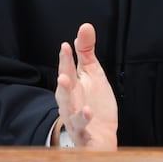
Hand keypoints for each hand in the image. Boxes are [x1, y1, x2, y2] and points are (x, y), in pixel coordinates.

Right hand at [54, 23, 118, 149]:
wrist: (99, 134)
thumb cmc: (93, 102)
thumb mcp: (92, 74)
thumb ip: (86, 52)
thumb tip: (85, 27)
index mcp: (71, 85)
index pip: (67, 70)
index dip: (66, 59)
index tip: (65, 46)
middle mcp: (69, 100)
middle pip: (64, 90)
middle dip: (63, 81)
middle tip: (63, 73)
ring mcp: (73, 117)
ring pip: (67, 108)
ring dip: (67, 99)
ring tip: (65, 86)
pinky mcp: (82, 131)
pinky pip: (81, 126)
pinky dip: (82, 120)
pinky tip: (88, 112)